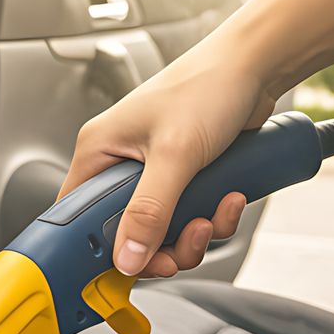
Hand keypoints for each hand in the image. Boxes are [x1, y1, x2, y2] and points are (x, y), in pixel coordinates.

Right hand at [60, 45, 277, 278]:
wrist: (256, 67)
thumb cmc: (207, 86)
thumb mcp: (175, 154)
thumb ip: (149, 211)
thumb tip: (127, 258)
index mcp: (99, 152)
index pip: (77, 216)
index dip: (99, 248)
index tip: (129, 266)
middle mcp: (120, 165)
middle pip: (125, 235)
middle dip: (162, 247)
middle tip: (185, 243)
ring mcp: (153, 175)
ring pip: (161, 233)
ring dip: (193, 236)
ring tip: (215, 213)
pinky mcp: (184, 180)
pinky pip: (188, 219)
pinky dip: (212, 219)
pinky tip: (230, 198)